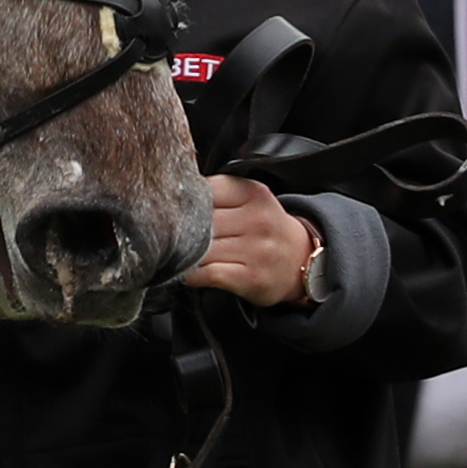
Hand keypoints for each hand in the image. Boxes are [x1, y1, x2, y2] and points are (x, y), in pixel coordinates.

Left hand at [183, 174, 318, 305]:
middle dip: (182, 228)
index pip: (206, 189)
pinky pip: (210, 273)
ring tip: (176, 252)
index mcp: (252, 193)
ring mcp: (256, 250)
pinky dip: (193, 274)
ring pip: (203, 247)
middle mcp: (257, 220)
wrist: (301, 262)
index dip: (186, 200)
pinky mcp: (252, 278)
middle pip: (202, 220)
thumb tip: (173, 196)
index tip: (171, 206)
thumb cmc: (264, 227)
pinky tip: (188, 272)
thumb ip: (218, 193)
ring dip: (185, 252)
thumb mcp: (249, 199)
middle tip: (166, 232)